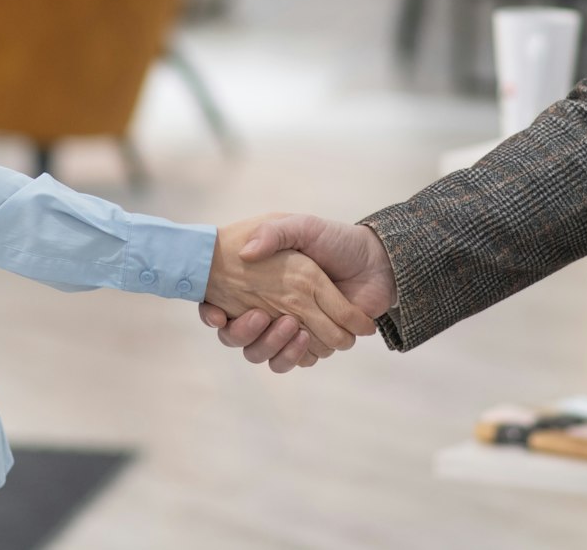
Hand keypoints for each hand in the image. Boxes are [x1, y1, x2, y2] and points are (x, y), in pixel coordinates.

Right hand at [198, 214, 395, 371]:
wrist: (375, 260)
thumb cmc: (334, 240)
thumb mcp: (301, 226)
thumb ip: (274, 233)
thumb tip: (247, 253)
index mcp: (261, 285)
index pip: (222, 306)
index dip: (211, 314)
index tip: (218, 314)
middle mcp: (271, 311)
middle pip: (242, 341)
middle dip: (247, 334)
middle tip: (262, 316)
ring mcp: (293, 330)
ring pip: (267, 356)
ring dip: (275, 347)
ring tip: (293, 327)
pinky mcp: (316, 343)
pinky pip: (297, 361)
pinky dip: (299, 355)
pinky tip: (304, 337)